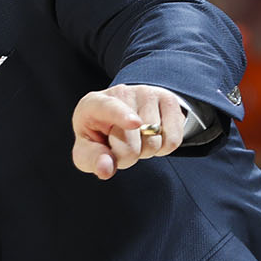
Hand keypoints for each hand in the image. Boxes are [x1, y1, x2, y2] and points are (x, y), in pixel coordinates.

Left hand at [71, 86, 185, 179]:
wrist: (119, 120)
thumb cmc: (99, 137)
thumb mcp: (86, 151)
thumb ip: (93, 159)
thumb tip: (106, 169)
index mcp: (93, 103)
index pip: (109, 107)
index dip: (121, 115)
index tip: (134, 123)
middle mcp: (122, 92)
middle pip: (134, 137)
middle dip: (128, 155)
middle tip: (120, 147)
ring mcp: (147, 93)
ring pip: (155, 140)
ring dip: (146, 152)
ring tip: (135, 140)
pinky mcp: (169, 100)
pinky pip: (173, 140)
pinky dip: (163, 148)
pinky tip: (151, 137)